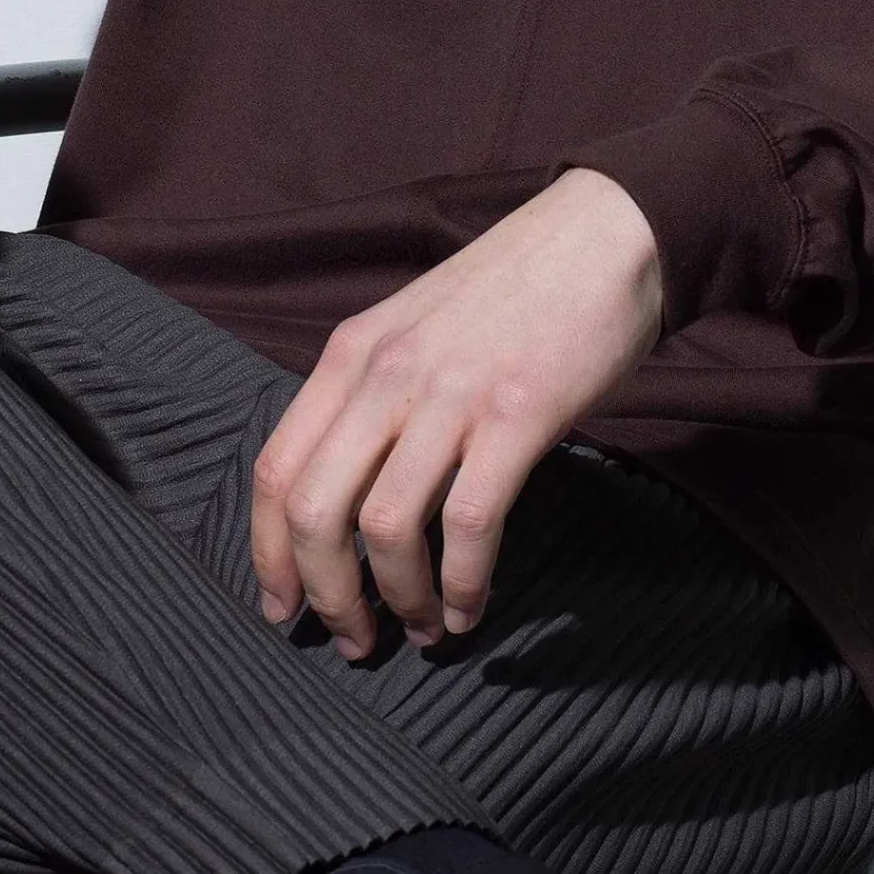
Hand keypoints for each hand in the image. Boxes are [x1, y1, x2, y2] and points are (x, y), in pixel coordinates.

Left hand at [251, 166, 661, 657]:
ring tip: (420, 629)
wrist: (605, 233)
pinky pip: (468, 524)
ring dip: (398, 599)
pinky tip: (469, 606)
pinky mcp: (517, 414)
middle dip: (326, 594)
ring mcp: (450, 393)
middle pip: (313, 510)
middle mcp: (386, 373)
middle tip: (355, 639)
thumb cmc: (514, 288)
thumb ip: (373, 393)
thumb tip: (346, 492)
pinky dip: (462, 583)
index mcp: (352, 353)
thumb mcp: (415, 326)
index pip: (275, 469)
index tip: (282, 608)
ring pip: (384, 528)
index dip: (268, 554)